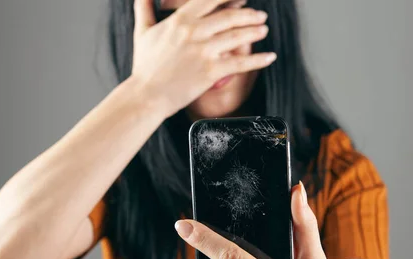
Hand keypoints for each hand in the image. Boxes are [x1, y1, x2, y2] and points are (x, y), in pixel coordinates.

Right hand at [131, 0, 275, 117]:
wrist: (147, 96)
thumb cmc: (145, 67)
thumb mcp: (143, 32)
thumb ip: (145, 9)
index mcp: (180, 20)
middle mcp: (194, 32)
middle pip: (229, 16)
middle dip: (249, 14)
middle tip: (259, 15)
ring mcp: (204, 51)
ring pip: (237, 36)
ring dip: (255, 31)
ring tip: (264, 30)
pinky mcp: (211, 71)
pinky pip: (240, 63)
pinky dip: (258, 60)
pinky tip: (269, 57)